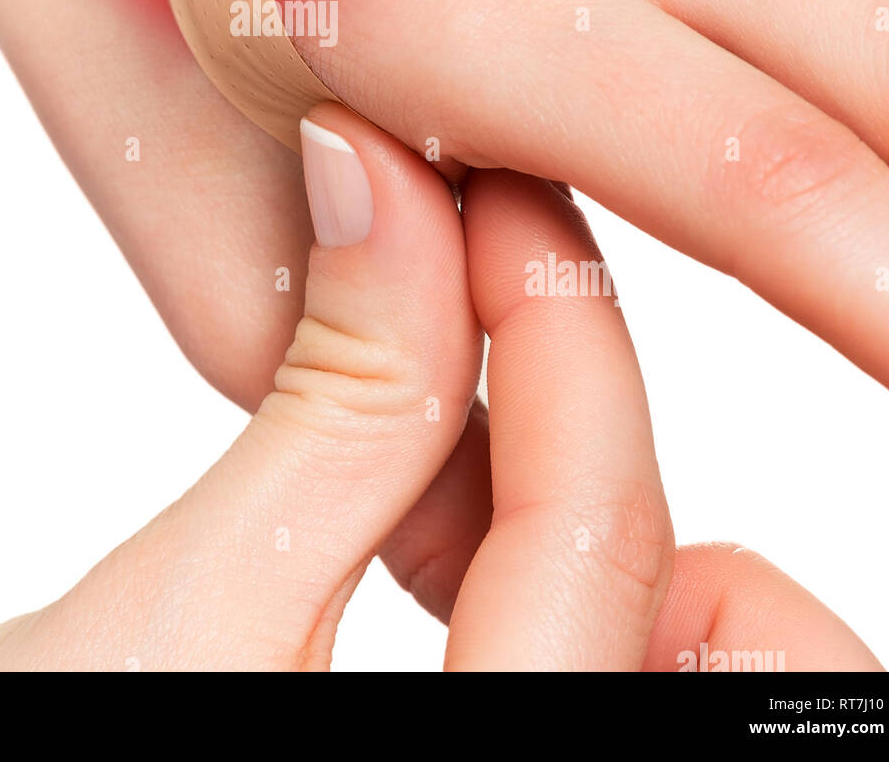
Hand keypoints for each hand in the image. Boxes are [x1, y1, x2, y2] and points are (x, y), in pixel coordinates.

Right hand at [0, 108, 878, 670]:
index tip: (487, 195)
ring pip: (665, 640)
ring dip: (598, 502)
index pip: (599, 532)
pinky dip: (554, 560)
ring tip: (459, 384)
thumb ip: (331, 410)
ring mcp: (521, 760)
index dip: (553, 323)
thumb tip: (379, 183)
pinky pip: (593, 660)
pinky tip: (445, 484)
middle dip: (624, 453)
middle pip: (711, 623)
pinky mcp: (485, 738)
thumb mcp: (177, 611)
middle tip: (496, 308)